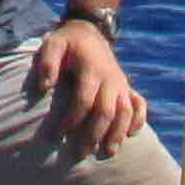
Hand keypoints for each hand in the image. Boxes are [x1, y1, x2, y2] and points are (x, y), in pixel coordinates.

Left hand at [32, 19, 146, 152]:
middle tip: (81, 154)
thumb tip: (44, 87)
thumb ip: (47, 62)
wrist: (89, 31)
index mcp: (91, 68)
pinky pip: (139, 105)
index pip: (84, 100)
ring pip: (126, 112)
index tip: (57, 135)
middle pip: (107, 111)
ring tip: (109, 153)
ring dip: (118, 133)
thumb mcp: (53, 44)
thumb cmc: (67, 42)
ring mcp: (121, 83)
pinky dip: (138, 120)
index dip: (71, 120)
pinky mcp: (127, 87)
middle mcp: (110, 78)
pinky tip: (131, 135)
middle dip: (94, 134)